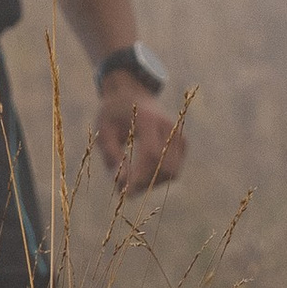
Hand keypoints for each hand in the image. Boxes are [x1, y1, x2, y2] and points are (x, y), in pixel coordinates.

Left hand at [95, 78, 185, 194]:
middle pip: (166, 166)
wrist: (131, 94)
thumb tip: (122, 185)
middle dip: (147, 183)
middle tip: (126, 189)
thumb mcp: (104, 132)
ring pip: (173, 172)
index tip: (125, 193)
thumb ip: (112, 157)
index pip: (152, 154)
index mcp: (148, 120)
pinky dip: (158, 176)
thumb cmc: (113, 114)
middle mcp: (169, 126)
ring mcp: (178, 134)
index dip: (141, 176)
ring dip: (152, 182)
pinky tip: (141, 170)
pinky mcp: (182, 142)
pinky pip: (174, 170)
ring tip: (131, 176)